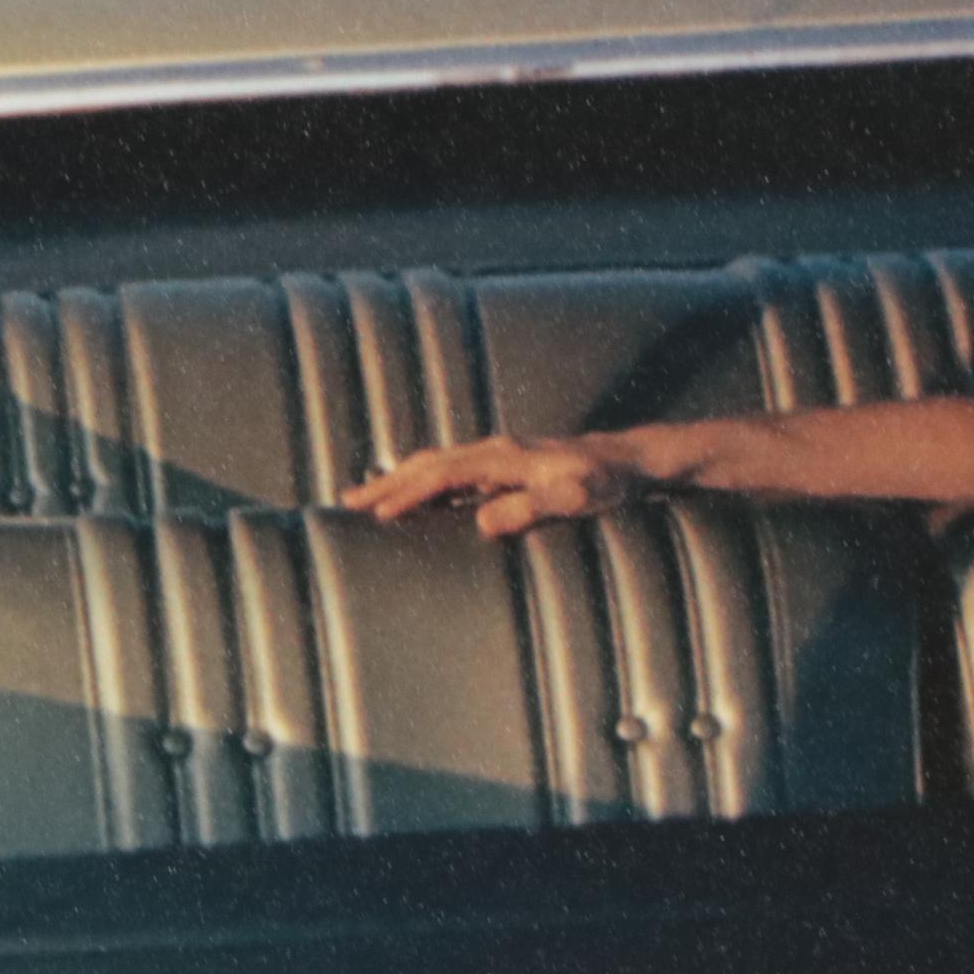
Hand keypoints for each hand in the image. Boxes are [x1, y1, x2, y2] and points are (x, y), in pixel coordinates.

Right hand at [341, 433, 645, 540]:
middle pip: (427, 463)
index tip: (378, 513)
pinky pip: (449, 470)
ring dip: (398, 478)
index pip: (442, 475)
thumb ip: (531, 509)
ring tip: (365, 497)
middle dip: (386, 482)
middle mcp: (493, 450)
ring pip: (434, 463)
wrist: (625, 460)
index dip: (409, 493)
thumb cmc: (605, 484)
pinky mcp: (501, 465)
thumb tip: (480, 522)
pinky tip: (412, 495)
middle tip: (347, 502)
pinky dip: (421, 480)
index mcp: (503, 458)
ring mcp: (495, 456)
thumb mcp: (576, 500)